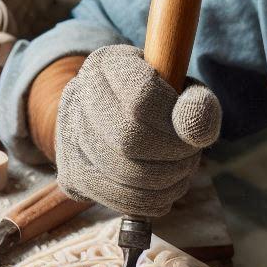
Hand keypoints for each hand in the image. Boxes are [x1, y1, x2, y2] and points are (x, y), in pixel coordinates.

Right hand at [55, 44, 220, 218]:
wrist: (110, 121)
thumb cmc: (156, 101)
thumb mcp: (181, 89)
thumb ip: (197, 102)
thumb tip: (197, 130)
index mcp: (105, 66)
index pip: (141, 99)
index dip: (174, 122)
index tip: (189, 127)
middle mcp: (77, 98)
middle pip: (130, 139)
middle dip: (174, 154)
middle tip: (190, 154)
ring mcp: (69, 139)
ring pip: (126, 175)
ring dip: (169, 179)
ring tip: (180, 168)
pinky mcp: (73, 176)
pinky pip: (122, 200)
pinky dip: (155, 199)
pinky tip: (165, 186)